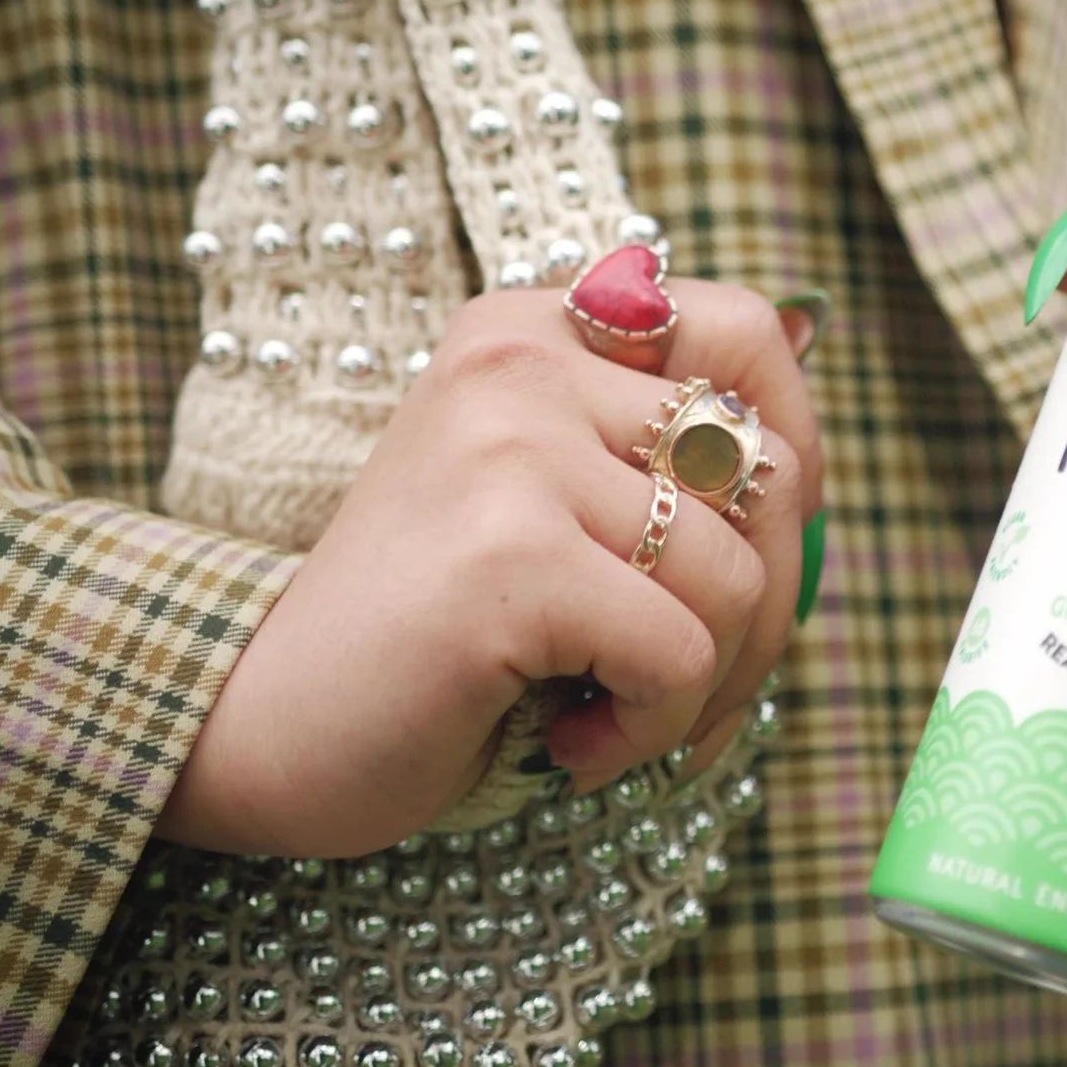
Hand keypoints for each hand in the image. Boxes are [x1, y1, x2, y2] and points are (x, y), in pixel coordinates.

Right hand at [158, 280, 820, 857]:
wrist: (261, 725)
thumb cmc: (431, 634)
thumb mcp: (547, 504)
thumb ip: (656, 460)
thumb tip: (805, 463)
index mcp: (534, 329)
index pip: (749, 332)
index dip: (791, 449)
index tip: (744, 549)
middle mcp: (521, 361)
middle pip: (768, 466)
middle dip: (765, 603)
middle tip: (686, 681)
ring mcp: (511, 450)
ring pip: (736, 576)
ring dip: (702, 683)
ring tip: (605, 711)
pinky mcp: (511, 556)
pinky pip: (683, 652)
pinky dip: (650, 726)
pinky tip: (572, 737)